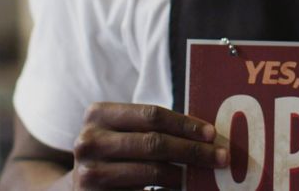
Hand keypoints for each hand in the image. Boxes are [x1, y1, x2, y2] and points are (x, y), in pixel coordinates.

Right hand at [71, 102, 228, 189]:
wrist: (77, 188)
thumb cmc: (113, 154)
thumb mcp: (123, 133)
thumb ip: (152, 128)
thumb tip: (206, 134)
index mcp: (98, 115)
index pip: (151, 114)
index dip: (185, 124)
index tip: (211, 133)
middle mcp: (89, 141)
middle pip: (154, 142)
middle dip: (193, 151)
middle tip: (221, 157)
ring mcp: (90, 173)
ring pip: (152, 171)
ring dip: (184, 175)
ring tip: (203, 175)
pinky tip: (181, 190)